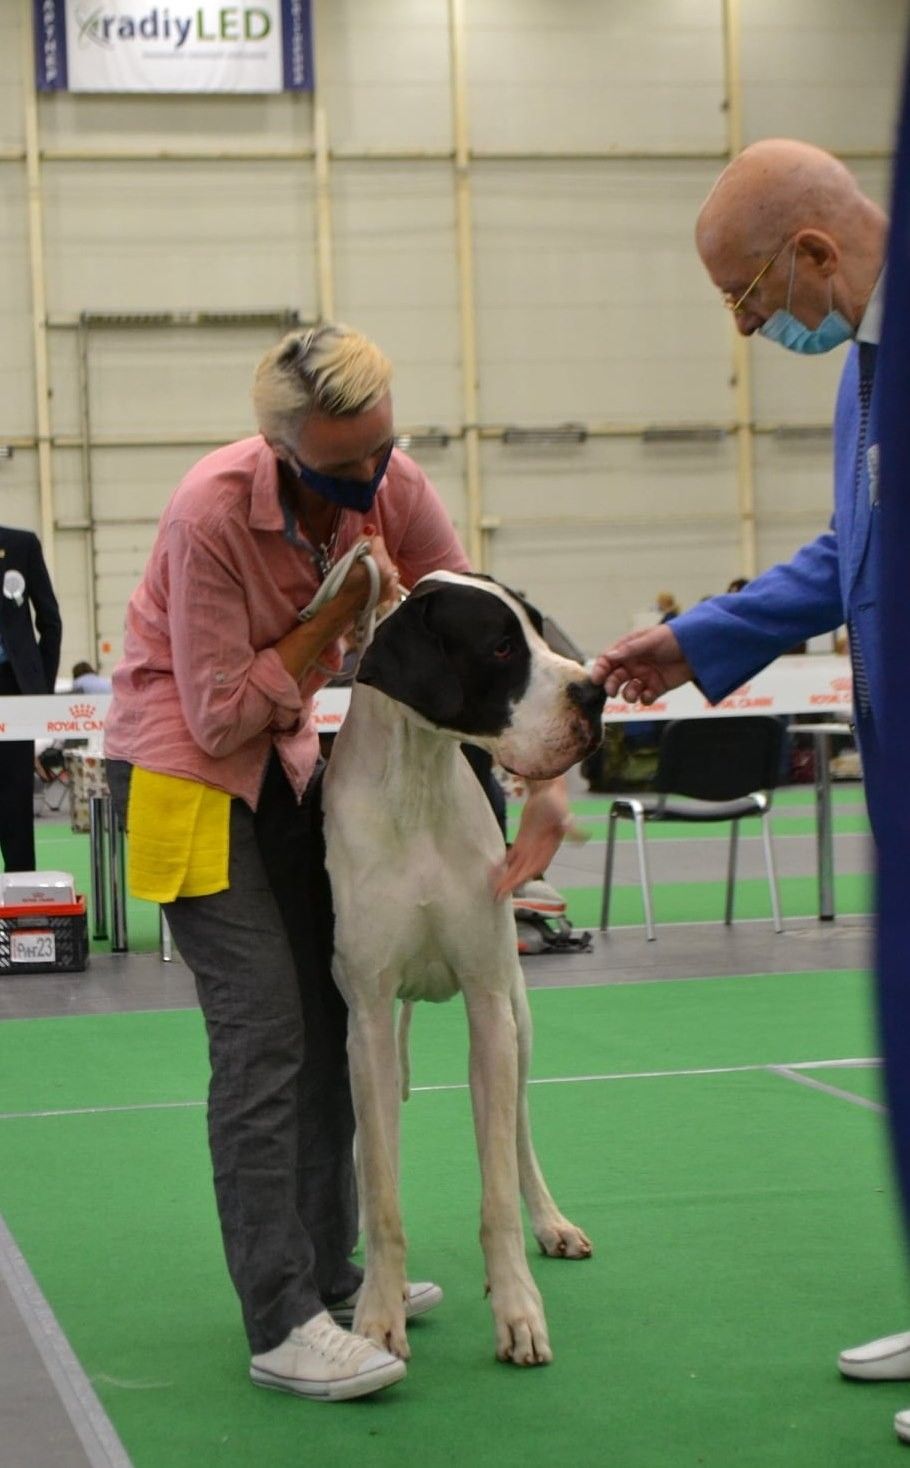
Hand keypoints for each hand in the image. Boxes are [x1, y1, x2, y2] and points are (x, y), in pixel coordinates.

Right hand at [344, 532, 398, 607]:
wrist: (346, 606)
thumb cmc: (344, 583)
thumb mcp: (349, 559)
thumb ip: (361, 542)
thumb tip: (370, 529)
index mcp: (380, 561)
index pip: (378, 540)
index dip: (367, 545)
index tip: (359, 553)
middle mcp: (390, 571)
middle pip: (384, 552)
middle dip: (375, 555)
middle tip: (361, 565)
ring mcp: (393, 582)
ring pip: (388, 564)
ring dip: (380, 566)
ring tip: (367, 575)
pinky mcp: (392, 591)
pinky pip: (390, 576)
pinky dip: (383, 576)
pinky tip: (374, 581)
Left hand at [490, 778, 569, 900]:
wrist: (547, 789)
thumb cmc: (555, 800)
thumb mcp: (563, 813)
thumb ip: (570, 825)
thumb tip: (581, 833)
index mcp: (549, 848)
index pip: (536, 867)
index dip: (524, 878)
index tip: (512, 887)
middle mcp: (540, 850)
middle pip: (524, 870)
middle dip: (512, 883)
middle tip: (497, 896)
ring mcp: (531, 845)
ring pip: (517, 865)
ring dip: (507, 876)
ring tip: (494, 888)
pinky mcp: (523, 838)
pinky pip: (513, 854)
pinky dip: (505, 862)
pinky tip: (496, 869)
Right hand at [590, 625, 692, 705]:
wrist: (698, 648)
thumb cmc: (673, 637)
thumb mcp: (650, 640)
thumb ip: (630, 649)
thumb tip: (609, 656)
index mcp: (628, 649)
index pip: (608, 660)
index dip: (600, 669)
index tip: (596, 679)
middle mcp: (634, 664)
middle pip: (614, 678)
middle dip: (611, 685)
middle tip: (612, 692)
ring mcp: (645, 676)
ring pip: (628, 690)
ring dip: (628, 694)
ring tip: (634, 694)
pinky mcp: (657, 687)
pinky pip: (645, 698)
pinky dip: (645, 699)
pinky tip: (649, 694)